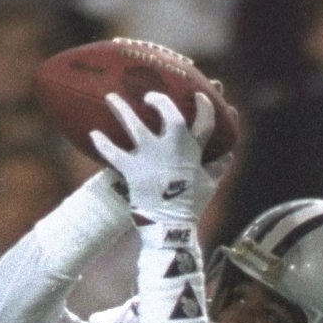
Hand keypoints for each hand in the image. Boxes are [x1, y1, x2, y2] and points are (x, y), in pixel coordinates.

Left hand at [90, 90, 224, 226]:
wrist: (170, 226)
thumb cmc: (191, 206)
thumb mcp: (209, 186)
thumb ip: (217, 168)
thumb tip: (228, 156)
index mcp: (193, 151)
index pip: (205, 121)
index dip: (204, 105)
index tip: (198, 95)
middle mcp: (172, 148)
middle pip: (169, 114)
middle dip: (159, 100)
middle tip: (148, 96)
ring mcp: (150, 156)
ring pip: (134, 125)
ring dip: (121, 109)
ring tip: (111, 97)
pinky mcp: (132, 169)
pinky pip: (113, 153)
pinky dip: (103, 144)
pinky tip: (94, 134)